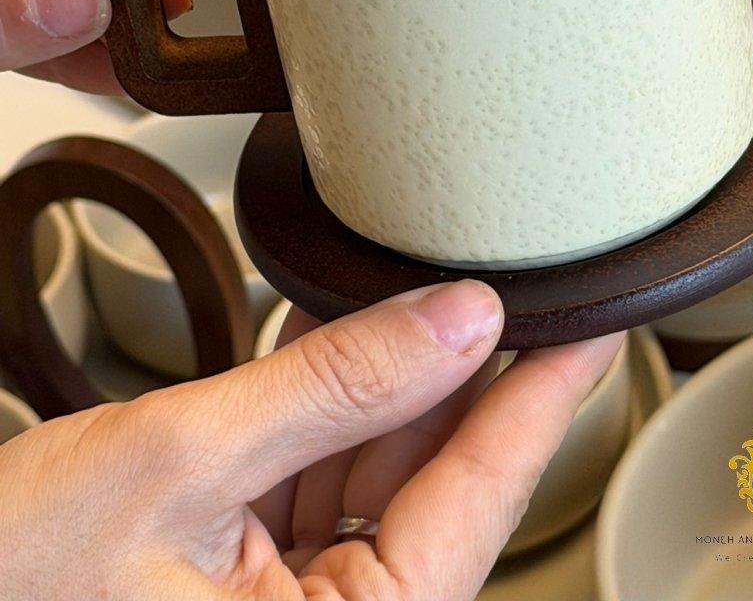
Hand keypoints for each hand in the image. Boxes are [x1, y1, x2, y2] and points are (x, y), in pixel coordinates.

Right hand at [0, 281, 622, 599]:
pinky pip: (327, 478)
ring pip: (383, 472)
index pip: (478, 503)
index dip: (542, 403)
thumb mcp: (184, 459)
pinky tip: (356, 344)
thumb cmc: (15, 576)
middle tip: (506, 283)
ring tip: (427, 300)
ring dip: (396, 385)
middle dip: (462, 377)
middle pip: (434, 483)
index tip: (593, 329)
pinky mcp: (259, 576)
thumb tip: (456, 321)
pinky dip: (337, 410)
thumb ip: (333, 387)